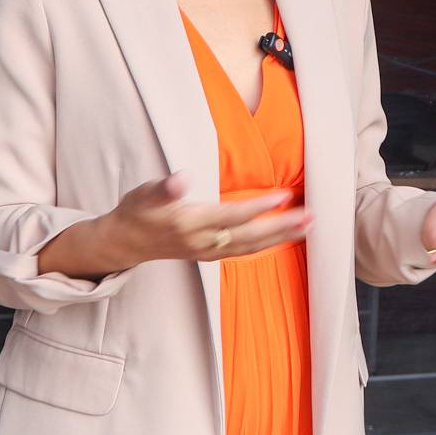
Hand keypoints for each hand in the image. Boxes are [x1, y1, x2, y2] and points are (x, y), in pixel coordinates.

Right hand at [106, 173, 309, 262]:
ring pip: (251, 247)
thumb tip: (182, 179)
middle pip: (250, 236)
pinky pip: (244, 251)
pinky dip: (266, 244)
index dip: (259, 207)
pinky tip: (283, 237)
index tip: (285, 195)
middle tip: (311, 217)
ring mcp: (207, 251)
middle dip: (282, 228)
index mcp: (190, 224)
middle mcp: (203, 242)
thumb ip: (165, 189)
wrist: (124, 242)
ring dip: (281, 237)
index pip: (232, 216)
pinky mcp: (209, 254)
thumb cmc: (137, 211)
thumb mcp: (144, 194)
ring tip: (308, 227)